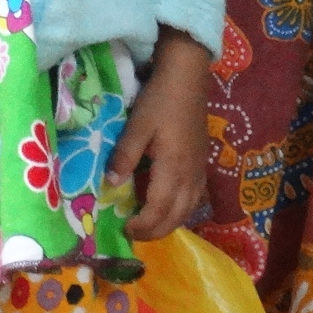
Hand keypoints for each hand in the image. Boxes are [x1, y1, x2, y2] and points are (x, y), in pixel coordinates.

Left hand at [104, 29, 210, 240]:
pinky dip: (181, 210)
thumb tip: (110, 184)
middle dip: (156, 231)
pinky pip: (195, 197)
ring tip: (149, 225)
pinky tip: (169, 206)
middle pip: (177, 216)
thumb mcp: (137, 127)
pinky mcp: (202, 162)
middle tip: (134, 234)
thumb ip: (124, 156)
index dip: (142, 225)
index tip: (124, 229)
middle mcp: (190, 175)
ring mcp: (199, 170)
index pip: (159, 210)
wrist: (187, 78)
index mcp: (173, 169)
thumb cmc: (160, 101)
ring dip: (169, 223)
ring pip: (188, 209)